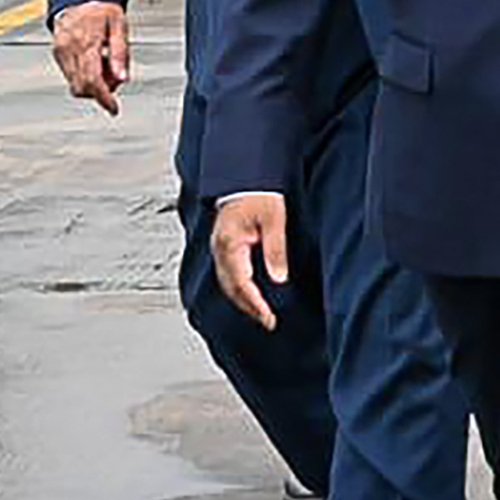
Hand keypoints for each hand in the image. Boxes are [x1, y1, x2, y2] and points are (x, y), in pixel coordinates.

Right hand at [52, 0, 132, 114]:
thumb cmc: (103, 10)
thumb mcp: (120, 27)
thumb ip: (121, 54)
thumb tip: (122, 79)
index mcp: (86, 43)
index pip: (92, 80)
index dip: (103, 98)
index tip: (113, 109)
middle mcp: (69, 49)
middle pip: (81, 86)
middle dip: (100, 91)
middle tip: (115, 78)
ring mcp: (61, 51)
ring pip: (74, 83)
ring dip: (92, 84)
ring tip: (106, 64)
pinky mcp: (57, 52)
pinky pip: (70, 74)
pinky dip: (83, 76)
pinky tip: (95, 61)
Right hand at [209, 194, 289, 330]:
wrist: (246, 178)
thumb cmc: (260, 194)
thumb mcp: (274, 219)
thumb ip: (275, 249)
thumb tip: (278, 278)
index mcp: (229, 243)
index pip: (241, 283)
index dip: (255, 303)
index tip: (269, 316)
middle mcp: (220, 249)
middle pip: (231, 288)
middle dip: (249, 307)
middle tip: (268, 322)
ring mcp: (220, 249)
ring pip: (228, 284)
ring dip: (243, 301)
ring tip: (262, 314)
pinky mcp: (225, 248)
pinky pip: (229, 275)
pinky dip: (239, 289)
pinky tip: (251, 296)